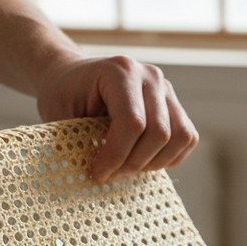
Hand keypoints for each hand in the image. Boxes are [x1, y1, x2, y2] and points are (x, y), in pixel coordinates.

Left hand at [35, 54, 199, 181]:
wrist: (71, 75)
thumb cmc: (63, 95)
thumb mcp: (60, 113)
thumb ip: (78, 139)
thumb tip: (97, 175)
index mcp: (120, 70)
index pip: (132, 122)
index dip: (117, 155)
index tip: (98, 172)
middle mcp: (150, 76)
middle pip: (159, 132)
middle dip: (134, 163)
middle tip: (110, 174)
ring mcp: (166, 89)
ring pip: (180, 137)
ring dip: (154, 162)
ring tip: (127, 168)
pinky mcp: (174, 104)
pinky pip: (187, 138)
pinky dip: (169, 157)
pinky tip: (143, 161)